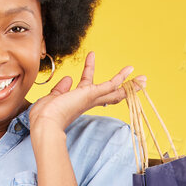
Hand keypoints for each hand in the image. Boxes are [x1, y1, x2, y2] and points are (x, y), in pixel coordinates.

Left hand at [27, 52, 143, 137]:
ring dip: (127, 84)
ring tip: (142, 78)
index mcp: (75, 102)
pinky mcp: (92, 94)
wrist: (45, 124)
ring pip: (113, 91)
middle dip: (119, 87)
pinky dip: (120, 78)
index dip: (89, 74)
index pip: (87, 88)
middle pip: (108, 94)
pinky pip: (110, 85)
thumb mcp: (52, 97)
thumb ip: (61, 89)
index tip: (91, 61)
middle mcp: (85, 102)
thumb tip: (68, 78)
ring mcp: (90, 99)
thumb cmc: (44, 116)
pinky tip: (130, 70)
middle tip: (132, 81)